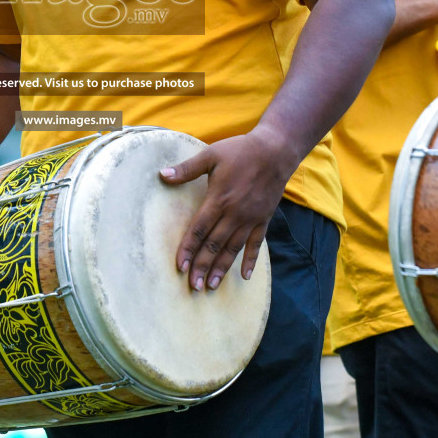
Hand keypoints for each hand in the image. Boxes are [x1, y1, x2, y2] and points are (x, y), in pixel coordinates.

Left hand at [159, 128, 296, 291]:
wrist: (275, 150)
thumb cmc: (240, 151)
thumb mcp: (211, 155)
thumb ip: (187, 168)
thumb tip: (162, 175)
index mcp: (218, 199)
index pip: (199, 230)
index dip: (188, 249)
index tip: (179, 267)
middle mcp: (234, 214)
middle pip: (214, 245)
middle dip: (202, 266)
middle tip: (193, 286)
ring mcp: (250, 219)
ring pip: (233, 249)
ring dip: (221, 268)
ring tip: (211, 285)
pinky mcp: (263, 219)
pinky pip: (256, 244)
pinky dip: (251, 260)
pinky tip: (245, 276)